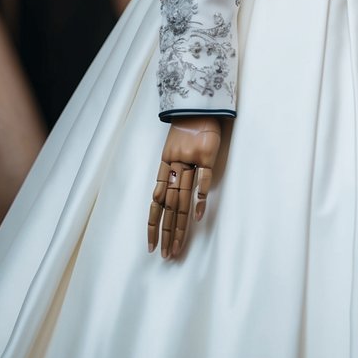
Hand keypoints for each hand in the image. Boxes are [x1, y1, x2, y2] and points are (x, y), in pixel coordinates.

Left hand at [147, 116, 221, 258]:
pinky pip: (203, 179)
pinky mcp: (207, 154)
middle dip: (167, 232)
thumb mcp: (175, 144)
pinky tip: (198, 218)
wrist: (199, 101)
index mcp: (165, 164)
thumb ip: (173, 166)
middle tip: (166, 256)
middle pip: (169, 205)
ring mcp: (190, 159)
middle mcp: (175, 164)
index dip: (152, 224)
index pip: (156, 201)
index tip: (151, 246)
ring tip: (178, 247)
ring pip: (182, 198)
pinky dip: (201, 198)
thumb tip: (169, 190)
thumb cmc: (189, 123)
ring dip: (181, 224)